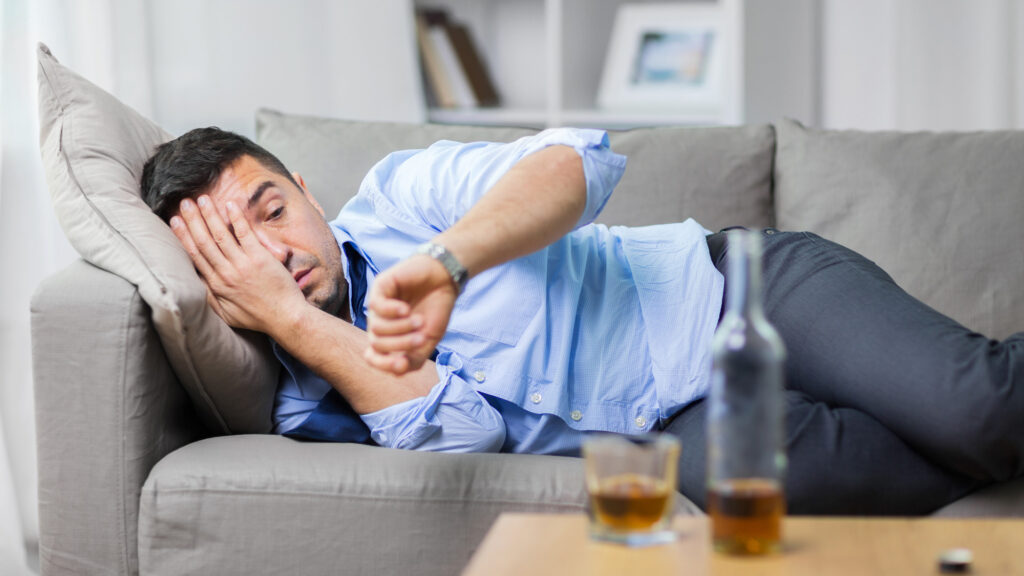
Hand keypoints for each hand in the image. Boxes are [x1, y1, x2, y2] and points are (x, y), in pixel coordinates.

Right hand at [170, 195, 305, 333]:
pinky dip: (237, 219)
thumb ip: (209, 298)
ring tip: (202, 199)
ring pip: (221, 235)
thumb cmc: (256, 317)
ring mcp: (243, 265)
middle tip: (184, 203)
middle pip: (204, 242)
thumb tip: (195, 284)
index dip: (183, 236)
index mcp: (216, 285)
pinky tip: (229, 205)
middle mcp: (226, 273)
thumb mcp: (226, 314)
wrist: (285, 318)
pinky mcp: (260, 259)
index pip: (194, 255)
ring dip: (210, 216)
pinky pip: (245, 234)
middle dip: (192, 220)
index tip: (174, 221)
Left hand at [365, 254, 456, 374]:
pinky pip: (376, 306)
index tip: (403, 364)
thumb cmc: (436, 309)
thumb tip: (397, 371)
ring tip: (418, 320)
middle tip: (421, 337)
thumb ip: (415, 359)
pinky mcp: (380, 287)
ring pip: (376, 327)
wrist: (446, 280)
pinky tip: (406, 308)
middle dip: (401, 344)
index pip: (373, 357)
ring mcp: (378, 305)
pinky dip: (392, 311)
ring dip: (401, 327)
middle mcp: (380, 322)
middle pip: (377, 344)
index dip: (384, 364)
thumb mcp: (429, 340)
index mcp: (388, 337)